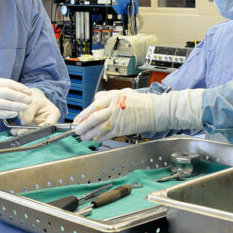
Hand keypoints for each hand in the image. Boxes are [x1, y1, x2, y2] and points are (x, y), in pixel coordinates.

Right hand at [0, 77, 31, 129]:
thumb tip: (17, 91)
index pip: (8, 83)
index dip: (19, 87)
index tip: (28, 91)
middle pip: (7, 92)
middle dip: (20, 96)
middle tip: (29, 100)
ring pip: (4, 103)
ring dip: (16, 105)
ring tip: (25, 107)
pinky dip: (7, 113)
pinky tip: (14, 114)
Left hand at [10, 88, 60, 135]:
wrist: (29, 95)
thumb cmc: (35, 96)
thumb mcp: (33, 100)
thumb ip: (29, 111)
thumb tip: (24, 123)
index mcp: (53, 114)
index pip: (50, 123)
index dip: (42, 127)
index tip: (35, 128)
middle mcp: (48, 121)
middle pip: (40, 129)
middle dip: (30, 132)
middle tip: (20, 132)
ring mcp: (39, 124)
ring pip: (32, 131)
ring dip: (23, 132)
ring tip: (15, 131)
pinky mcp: (31, 126)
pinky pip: (26, 130)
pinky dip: (20, 130)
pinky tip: (14, 131)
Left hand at [73, 88, 204, 140]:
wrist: (156, 110)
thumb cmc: (141, 101)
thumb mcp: (122, 92)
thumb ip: (108, 97)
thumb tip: (96, 102)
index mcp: (113, 97)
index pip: (93, 106)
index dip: (83, 114)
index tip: (77, 119)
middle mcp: (113, 108)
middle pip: (94, 118)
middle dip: (83, 126)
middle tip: (77, 130)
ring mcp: (118, 119)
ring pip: (99, 128)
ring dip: (89, 133)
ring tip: (83, 137)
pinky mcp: (123, 129)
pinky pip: (108, 134)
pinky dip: (100, 137)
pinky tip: (95, 139)